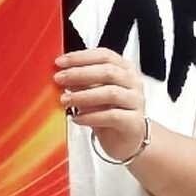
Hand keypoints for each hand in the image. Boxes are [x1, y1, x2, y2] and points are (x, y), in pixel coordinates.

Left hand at [54, 46, 149, 163]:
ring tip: (65, 100)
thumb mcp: (93, 93)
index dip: (81, 57)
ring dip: (84, 95)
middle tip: (60, 79)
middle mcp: (133, 83)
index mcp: (124, 69)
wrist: (127, 140)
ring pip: (111, 93)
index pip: (104, 55)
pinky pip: (112, 116)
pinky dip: (91, 116)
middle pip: (108, 72)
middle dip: (79, 74)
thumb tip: (62, 74)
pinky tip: (77, 118)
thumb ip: (82, 83)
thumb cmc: (110, 113)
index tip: (60, 62)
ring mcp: (135, 102)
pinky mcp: (134, 122)